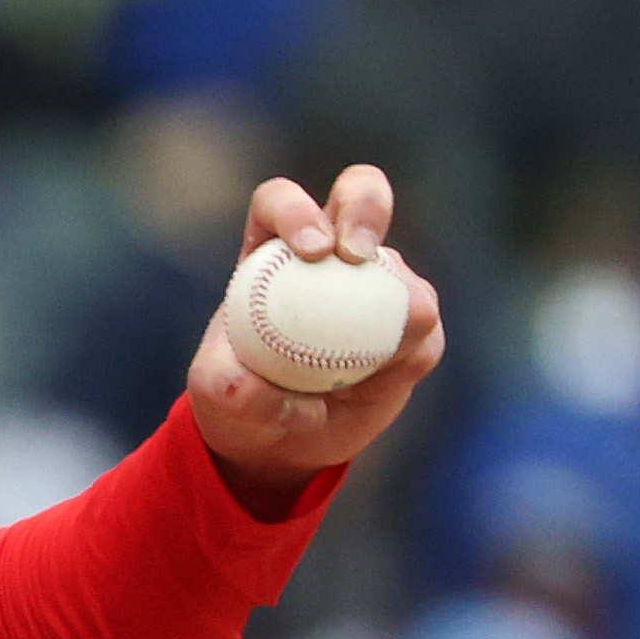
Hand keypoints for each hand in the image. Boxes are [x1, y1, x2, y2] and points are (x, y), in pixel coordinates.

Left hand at [186, 164, 445, 513]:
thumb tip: (239, 382)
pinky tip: (383, 380)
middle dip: (365, 207)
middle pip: (358, 195)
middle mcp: (328, 256)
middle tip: (357, 255)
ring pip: (401, 271)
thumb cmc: (238, 404)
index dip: (297, 210)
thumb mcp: (215, 398)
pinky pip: (423, 327)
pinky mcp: (409, 325)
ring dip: (395, 304)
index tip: (311, 250)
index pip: (279, 202)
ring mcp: (375, 285)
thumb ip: (223, 386)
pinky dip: (408, 351)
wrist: (281, 443)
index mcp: (269, 252)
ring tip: (365, 363)